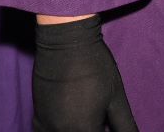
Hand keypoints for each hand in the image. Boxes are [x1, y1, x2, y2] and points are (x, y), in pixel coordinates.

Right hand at [32, 16, 138, 131]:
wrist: (65, 41)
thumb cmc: (95, 67)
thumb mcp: (116, 98)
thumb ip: (125, 126)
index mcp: (85, 130)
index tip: (109, 126)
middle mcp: (63, 131)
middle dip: (93, 131)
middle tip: (100, 119)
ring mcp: (48, 125)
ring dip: (77, 131)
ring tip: (86, 119)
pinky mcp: (38, 117)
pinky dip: (58, 131)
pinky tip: (69, 121)